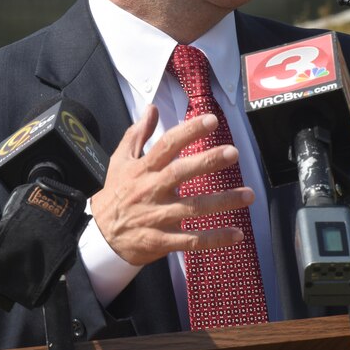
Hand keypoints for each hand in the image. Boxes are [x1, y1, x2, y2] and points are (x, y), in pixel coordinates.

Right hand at [89, 105, 254, 265]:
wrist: (100, 236)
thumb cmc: (115, 194)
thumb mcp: (120, 161)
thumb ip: (137, 134)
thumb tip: (151, 109)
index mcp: (143, 169)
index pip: (167, 145)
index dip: (189, 132)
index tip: (211, 120)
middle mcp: (152, 190)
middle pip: (181, 172)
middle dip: (207, 162)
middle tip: (232, 153)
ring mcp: (157, 216)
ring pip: (192, 207)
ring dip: (222, 201)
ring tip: (249, 195)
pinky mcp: (161, 240)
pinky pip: (191, 240)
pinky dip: (214, 239)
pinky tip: (237, 234)